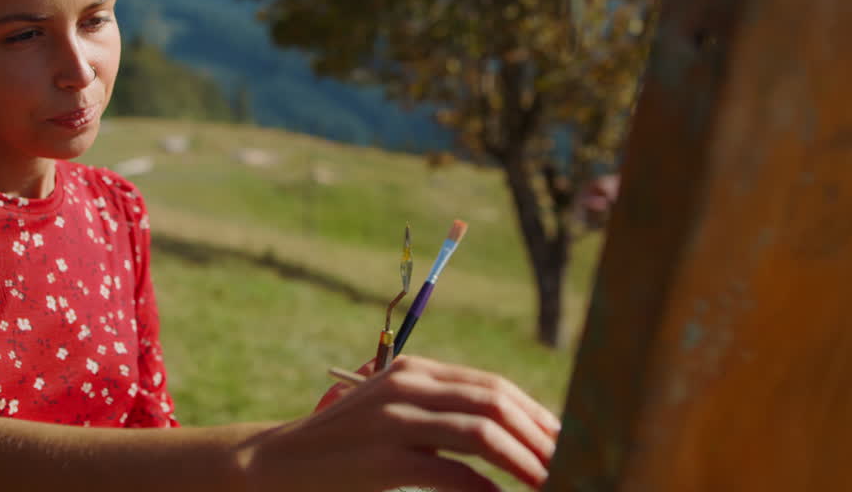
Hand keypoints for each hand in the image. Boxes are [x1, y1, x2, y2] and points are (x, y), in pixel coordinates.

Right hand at [240, 356, 560, 491]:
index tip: (568, 443)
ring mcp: (394, 419)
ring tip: (553, 485)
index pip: (493, 385)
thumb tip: (507, 433)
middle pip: (495, 401)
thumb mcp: (393, 417)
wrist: (277, 465)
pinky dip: (486, 490)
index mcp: (415, 372)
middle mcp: (408, 385)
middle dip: (541, 436)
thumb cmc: (345, 449)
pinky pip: (452, 472)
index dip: (537, 414)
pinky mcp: (384, 457)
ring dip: (526, 463)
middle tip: (574, 465)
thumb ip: (440, 416)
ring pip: (482, 433)